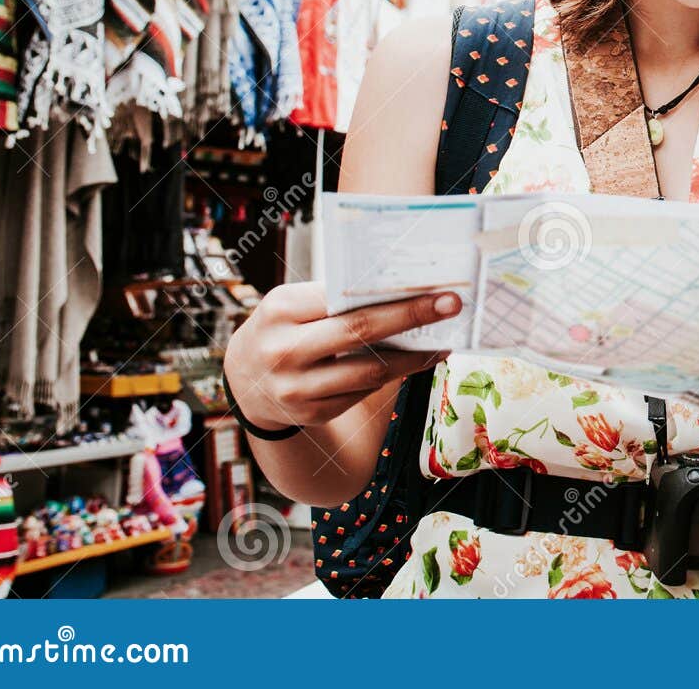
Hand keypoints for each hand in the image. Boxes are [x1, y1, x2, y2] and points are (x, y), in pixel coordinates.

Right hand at [224, 282, 460, 431]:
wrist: (246, 379)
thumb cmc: (283, 328)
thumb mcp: (293, 303)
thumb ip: (333, 297)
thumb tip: (401, 287)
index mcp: (280, 310)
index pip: (343, 298)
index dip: (389, 293)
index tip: (430, 285)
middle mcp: (284, 351)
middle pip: (361, 331)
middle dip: (412, 316)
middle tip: (452, 305)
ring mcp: (297, 388)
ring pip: (370, 371)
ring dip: (413, 356)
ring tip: (441, 340)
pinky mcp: (312, 413)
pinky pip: (363, 391)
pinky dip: (393, 376)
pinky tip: (415, 362)